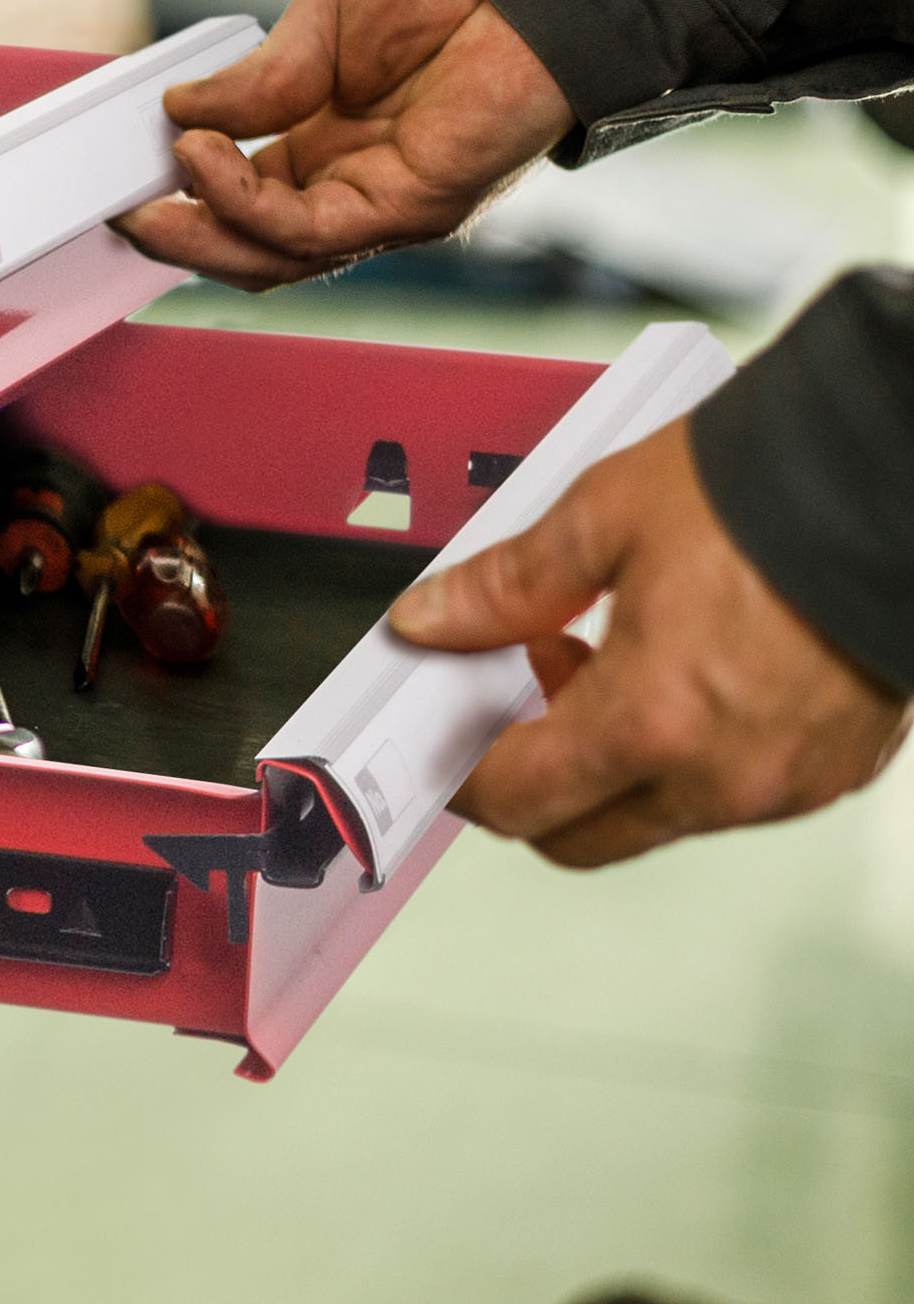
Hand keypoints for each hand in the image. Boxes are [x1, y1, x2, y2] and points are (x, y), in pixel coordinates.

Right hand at [120, 0, 575, 289]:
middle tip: (122, 208)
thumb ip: (258, 77)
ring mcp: (385, 201)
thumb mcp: (323, 14)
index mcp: (330, 140)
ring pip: (272, 255)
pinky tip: (207, 161)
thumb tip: (184, 111)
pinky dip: (244, 203)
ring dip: (202, 229)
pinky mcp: (412, 205)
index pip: (243, 194)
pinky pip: (308, 228)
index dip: (182, 193)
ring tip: (160, 181)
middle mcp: (355, 182)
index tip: (127, 173)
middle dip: (178, 235)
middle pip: (249, 246)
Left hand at [387, 418, 907, 866]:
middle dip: (532, 778)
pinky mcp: (841, 768)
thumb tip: (435, 619)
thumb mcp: (605, 516)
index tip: (440, 739)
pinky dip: (687, 754)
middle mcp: (728, 776)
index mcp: (654, 721)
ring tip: (611, 658)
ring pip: (658, 815)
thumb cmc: (778, 488)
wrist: (899, 468)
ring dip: (612, 765)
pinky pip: (733, 792)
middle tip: (521, 691)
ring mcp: (791, 782)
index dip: (461, 774)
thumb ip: (505, 586)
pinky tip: (684, 673)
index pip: (518, 799)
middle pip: (581, 835)